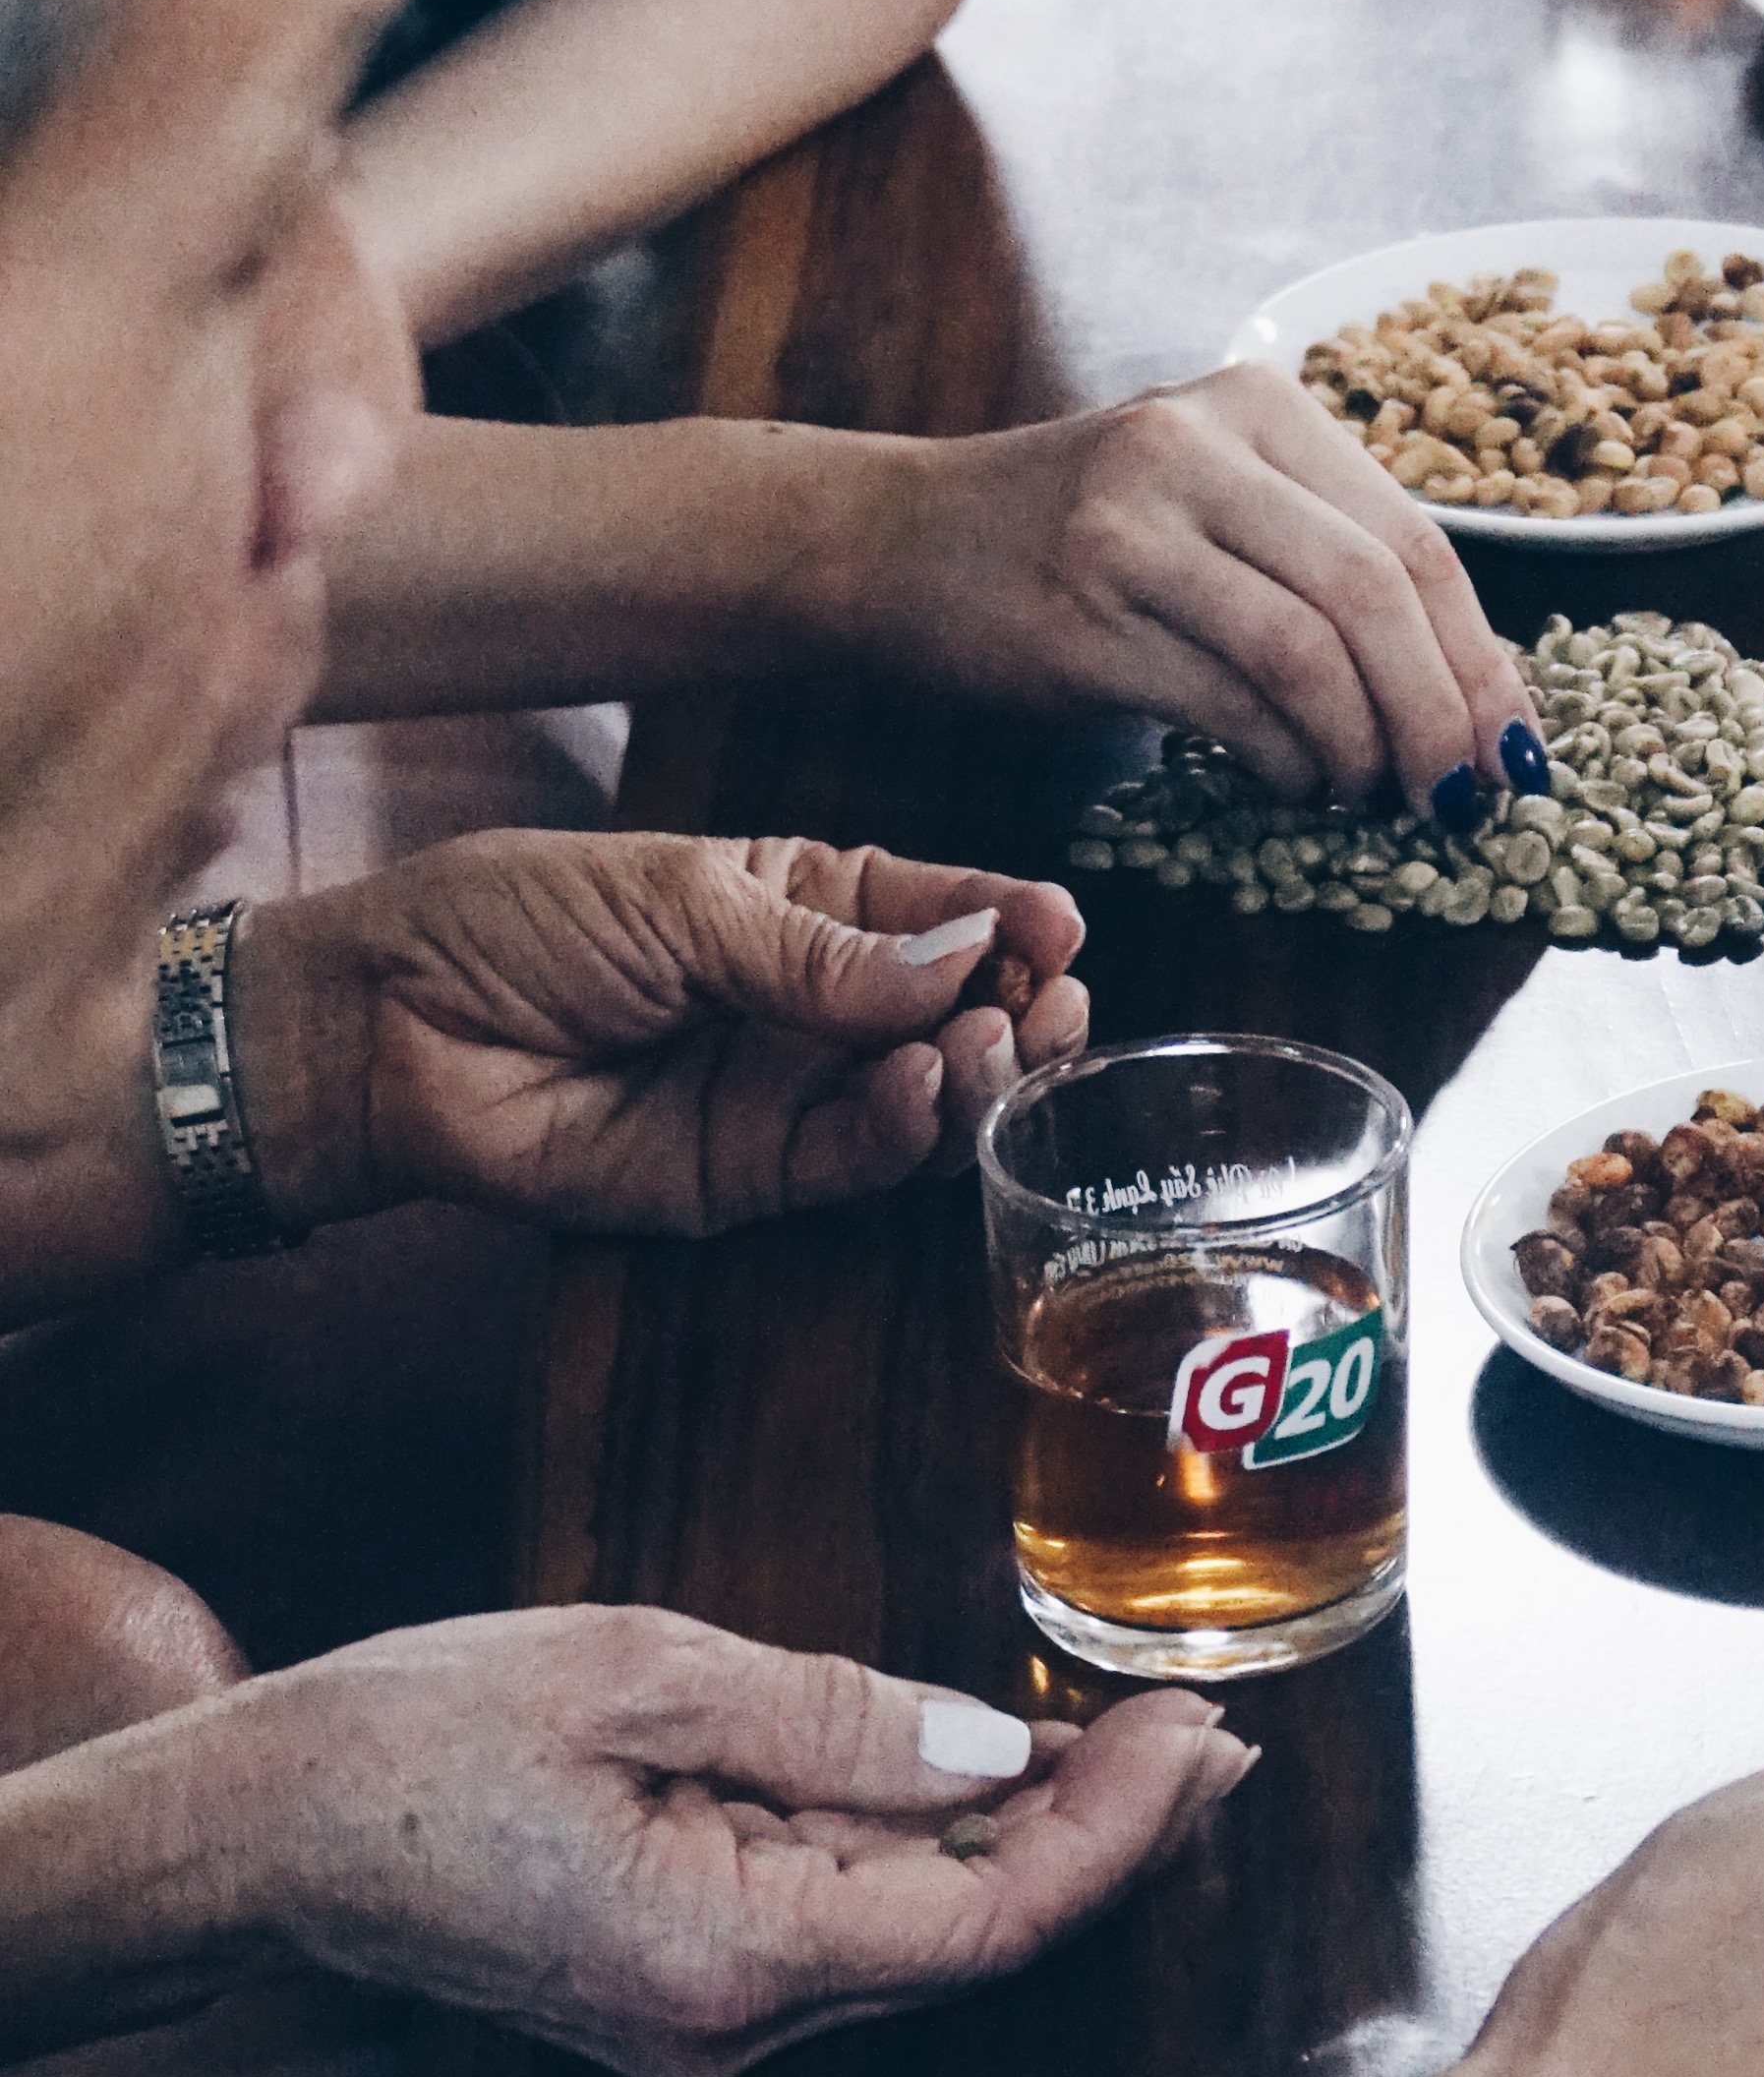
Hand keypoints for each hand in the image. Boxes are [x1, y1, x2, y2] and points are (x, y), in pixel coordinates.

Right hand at [207, 1606, 1243, 2076]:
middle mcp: (726, 2019)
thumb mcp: (641, 1671)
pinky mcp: (683, 1980)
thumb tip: (999, 1747)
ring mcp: (703, 2016)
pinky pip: (854, 1925)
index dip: (1117, 1836)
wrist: (265, 1824)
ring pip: (924, 1940)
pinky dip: (951, 1854)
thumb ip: (831, 1716)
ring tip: (1157, 1744)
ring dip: (1046, 1845)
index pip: (986, 1926)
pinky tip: (1017, 1780)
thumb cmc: (424, 1730)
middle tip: (1221, 1728)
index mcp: (722, 1949)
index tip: (1198, 1731)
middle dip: (1115, 1836)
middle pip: (975, 1944)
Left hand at [239, 829, 1087, 1242]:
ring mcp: (779, 1090)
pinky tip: (919, 1091)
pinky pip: (849, 1160)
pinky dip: (900, 1132)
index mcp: (799, 898)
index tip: (1065, 926)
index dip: (1007, 915)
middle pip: (952, 1007)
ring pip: (920, 1091)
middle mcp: (808, 997)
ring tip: (987, 1047)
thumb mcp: (684, 900)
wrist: (386, 1030)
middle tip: (1052, 1005)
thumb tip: (968, 957)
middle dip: (1019, 1004)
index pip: (934, 906)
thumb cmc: (517, 923)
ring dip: (975, 1070)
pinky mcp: (739, 1179)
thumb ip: (825, 947)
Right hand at [869, 371, 1538, 814]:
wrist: (895, 539)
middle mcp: (1198, 446)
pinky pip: (1226, 702)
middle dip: (1439, 710)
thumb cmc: (1077, 532)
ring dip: (1363, 746)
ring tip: (1372, 794)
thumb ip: (1323, 555)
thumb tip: (1470, 688)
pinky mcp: (1080, 617)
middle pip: (1375, 590)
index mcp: (1259, 405)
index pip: (1414, 537)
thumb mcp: (1209, 496)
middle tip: (1460, 794)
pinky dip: (1285, 759)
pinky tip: (1295, 785)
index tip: (1513, 743)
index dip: (1480, 653)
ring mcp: (1133, 526)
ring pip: (1308, 649)